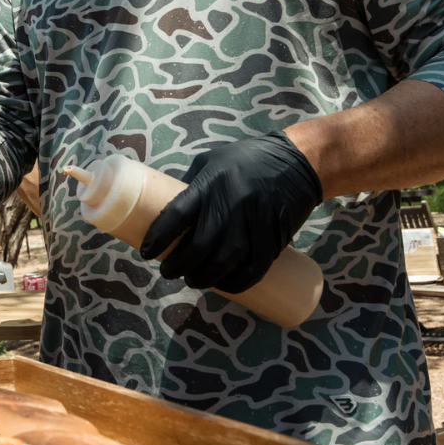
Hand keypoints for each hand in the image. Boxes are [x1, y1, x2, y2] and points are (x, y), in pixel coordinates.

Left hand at [140, 132, 321, 293]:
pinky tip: (223, 285)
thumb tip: (171, 209)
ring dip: (202, 278)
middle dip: (177, 266)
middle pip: (197, 247)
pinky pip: (251, 271)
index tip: (147, 251)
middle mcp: (229, 206)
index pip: (176, 215)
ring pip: (222, 263)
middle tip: (168, 272)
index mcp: (210, 184)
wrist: (296, 163)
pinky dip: (235, 283)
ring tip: (192, 280)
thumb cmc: (247, 159)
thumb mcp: (213, 160)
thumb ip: (193, 183)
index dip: (158, 237)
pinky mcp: (272, 240)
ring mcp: (252, 225)